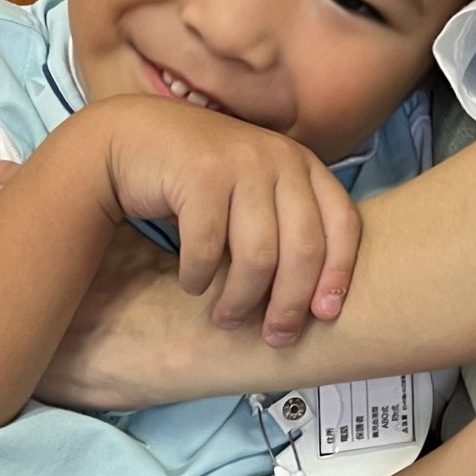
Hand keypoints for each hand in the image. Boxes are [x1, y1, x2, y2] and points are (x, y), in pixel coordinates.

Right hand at [91, 98, 361, 345]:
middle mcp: (280, 157)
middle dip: (290, 303)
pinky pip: (208, 247)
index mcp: (303, 164)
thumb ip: (288, 227)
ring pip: (259, 256)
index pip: (343, 223)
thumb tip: (320, 304)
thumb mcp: (256, 195)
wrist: (133, 138)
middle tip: (275, 337)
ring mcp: (241, 162)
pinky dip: (199, 277)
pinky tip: (191, 285)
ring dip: (241, 299)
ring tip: (225, 319)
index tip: (325, 316)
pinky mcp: (200, 173)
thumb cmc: (201, 180)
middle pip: (304, 249)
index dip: (339, 273)